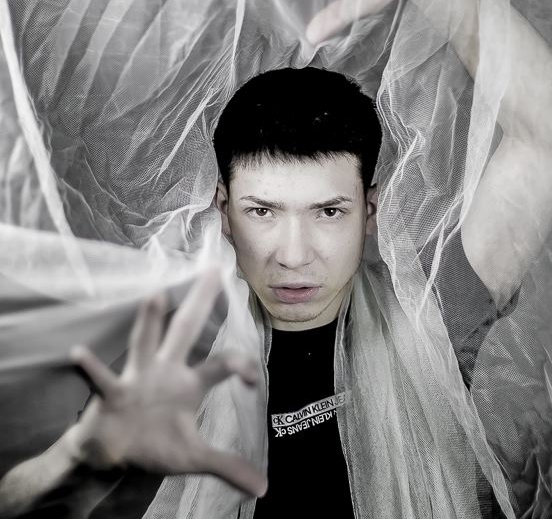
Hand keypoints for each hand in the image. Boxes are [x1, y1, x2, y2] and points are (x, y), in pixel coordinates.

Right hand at [67, 270, 266, 497]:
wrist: (116, 453)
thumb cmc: (156, 444)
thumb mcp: (194, 457)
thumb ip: (228, 466)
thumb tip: (263, 490)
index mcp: (191, 382)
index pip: (222, 363)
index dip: (239, 365)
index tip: (252, 381)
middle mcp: (166, 370)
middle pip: (186, 331)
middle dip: (200, 302)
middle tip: (215, 270)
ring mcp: (138, 377)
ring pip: (145, 343)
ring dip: (149, 321)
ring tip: (154, 294)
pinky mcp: (112, 393)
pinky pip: (102, 379)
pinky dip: (90, 368)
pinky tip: (78, 353)